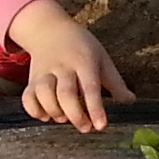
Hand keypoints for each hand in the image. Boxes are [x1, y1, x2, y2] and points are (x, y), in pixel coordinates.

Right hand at [8, 0, 131, 131]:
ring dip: (54, 112)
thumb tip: (130, 101)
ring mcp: (44, 73)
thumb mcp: (102, 58)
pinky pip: (28, 98)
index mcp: (85, 61)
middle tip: (86, 128)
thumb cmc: (82, 47)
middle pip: (65, 93)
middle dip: (75, 115)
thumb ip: (115, 82)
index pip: (90, 87)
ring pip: (44, 95)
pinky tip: (46, 116)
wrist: (50, 30)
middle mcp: (63, 67)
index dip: (95, 108)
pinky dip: (35, 110)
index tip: (101, 126)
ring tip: (65, 119)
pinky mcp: (31, 80)